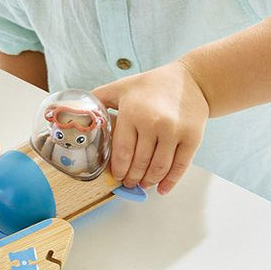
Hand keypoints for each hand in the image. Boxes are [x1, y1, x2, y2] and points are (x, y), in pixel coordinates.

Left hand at [92, 60, 208, 193]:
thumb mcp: (122, 87)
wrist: (192, 81)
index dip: (118, 169)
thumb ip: (99, 99)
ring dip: (148, 181)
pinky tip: (161, 188)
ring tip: (143, 184)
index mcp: (133, 112)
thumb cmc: (153, 85)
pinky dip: (170, 182)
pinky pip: (180, 166)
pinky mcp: (192, 138)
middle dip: (132, 178)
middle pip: (139, 163)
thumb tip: (78, 112)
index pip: (122, 152)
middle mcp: (153, 123)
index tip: (116, 176)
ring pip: (158, 168)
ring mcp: (174, 132)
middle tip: (128, 183)